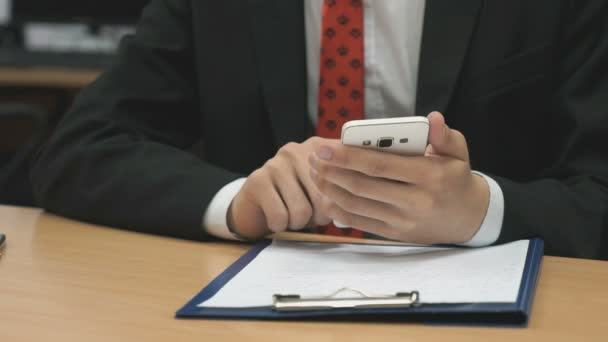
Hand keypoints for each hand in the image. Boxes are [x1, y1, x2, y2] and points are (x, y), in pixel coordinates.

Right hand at [229, 137, 333, 239]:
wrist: (255, 207)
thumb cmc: (296, 200)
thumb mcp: (323, 192)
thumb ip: (339, 190)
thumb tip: (343, 206)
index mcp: (319, 148)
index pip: (344, 172)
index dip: (342, 200)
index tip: (334, 207)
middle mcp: (298, 150)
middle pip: (324, 197)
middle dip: (319, 216)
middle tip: (308, 215)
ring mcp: (276, 163)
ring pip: (302, 210)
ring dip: (298, 223)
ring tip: (291, 215)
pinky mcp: (258, 180)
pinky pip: (280, 216)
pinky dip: (280, 225)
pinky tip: (276, 217)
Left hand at [308, 112, 489, 243]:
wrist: (468, 218)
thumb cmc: (456, 178)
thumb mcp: (458, 152)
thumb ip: (444, 135)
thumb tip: (432, 118)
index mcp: (429, 176)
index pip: (380, 165)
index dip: (348, 156)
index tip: (325, 146)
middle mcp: (415, 201)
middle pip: (362, 185)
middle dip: (332, 170)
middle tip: (313, 157)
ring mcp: (403, 220)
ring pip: (357, 205)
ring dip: (330, 188)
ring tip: (315, 172)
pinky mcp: (395, 234)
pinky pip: (361, 223)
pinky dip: (339, 211)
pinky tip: (326, 196)